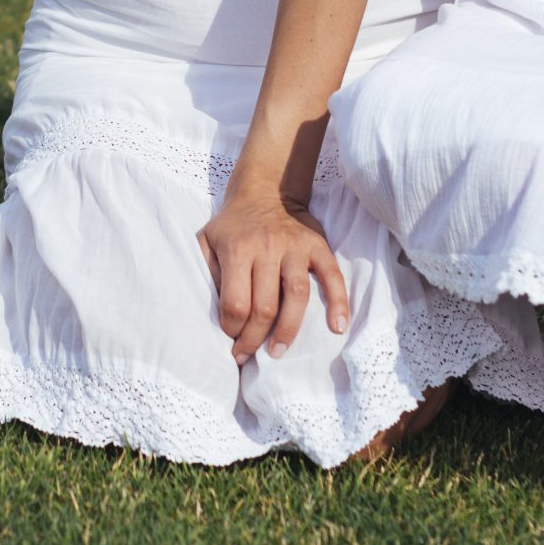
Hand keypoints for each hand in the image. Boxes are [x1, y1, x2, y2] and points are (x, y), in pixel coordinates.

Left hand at [199, 191, 349, 361]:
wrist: (266, 189)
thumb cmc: (232, 225)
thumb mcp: (206, 241)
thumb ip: (205, 272)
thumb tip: (212, 311)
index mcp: (237, 249)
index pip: (235, 303)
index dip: (232, 329)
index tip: (230, 339)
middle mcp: (267, 247)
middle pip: (264, 306)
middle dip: (254, 339)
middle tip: (248, 355)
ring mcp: (295, 247)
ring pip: (296, 296)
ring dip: (288, 330)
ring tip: (277, 352)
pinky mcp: (317, 246)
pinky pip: (332, 275)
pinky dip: (338, 301)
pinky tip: (337, 327)